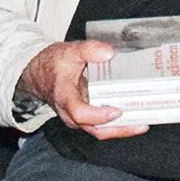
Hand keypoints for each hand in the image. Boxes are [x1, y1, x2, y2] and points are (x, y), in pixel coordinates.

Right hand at [21, 38, 144, 137]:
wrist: (37, 74)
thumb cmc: (52, 64)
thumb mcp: (69, 51)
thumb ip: (89, 50)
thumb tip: (108, 53)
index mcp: (65, 97)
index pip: (81, 113)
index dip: (99, 115)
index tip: (116, 111)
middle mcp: (71, 113)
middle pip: (95, 129)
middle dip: (119, 129)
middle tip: (141, 123)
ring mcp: (77, 118)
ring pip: (99, 131)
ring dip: (121, 129)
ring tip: (142, 123)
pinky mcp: (84, 117)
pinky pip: (101, 126)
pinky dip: (116, 124)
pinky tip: (132, 117)